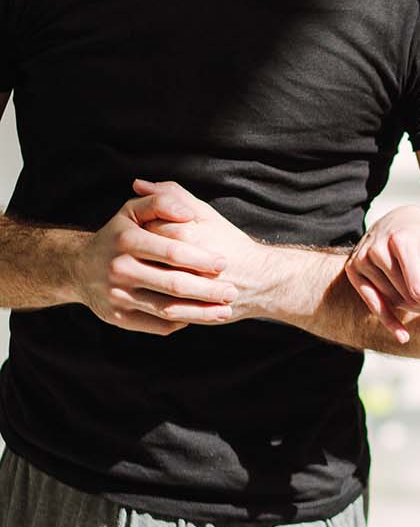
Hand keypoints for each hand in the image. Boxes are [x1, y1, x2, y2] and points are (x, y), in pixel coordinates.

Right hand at [74, 185, 236, 335]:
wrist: (79, 268)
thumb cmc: (118, 235)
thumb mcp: (132, 210)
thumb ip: (161, 201)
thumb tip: (186, 212)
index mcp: (126, 240)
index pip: (172, 251)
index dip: (202, 258)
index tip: (224, 263)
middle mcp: (119, 269)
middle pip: (174, 284)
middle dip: (208, 290)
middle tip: (233, 291)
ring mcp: (117, 296)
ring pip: (168, 309)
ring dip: (201, 312)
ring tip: (225, 310)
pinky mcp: (117, 318)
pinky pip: (156, 325)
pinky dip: (180, 322)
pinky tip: (198, 317)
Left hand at [132, 178, 272, 320]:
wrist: (263, 280)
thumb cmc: (232, 244)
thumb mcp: (205, 214)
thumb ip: (172, 196)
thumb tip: (138, 183)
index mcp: (188, 234)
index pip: (145, 228)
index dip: (140, 230)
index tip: (144, 234)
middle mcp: (186, 262)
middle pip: (145, 258)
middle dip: (141, 257)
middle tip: (145, 256)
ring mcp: (189, 289)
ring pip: (152, 286)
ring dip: (146, 282)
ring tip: (152, 275)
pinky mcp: (191, 310)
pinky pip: (165, 309)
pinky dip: (157, 304)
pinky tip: (157, 296)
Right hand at [345, 205, 419, 344]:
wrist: (397, 222)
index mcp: (401, 241)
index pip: (418, 287)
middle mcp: (377, 249)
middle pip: (406, 295)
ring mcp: (362, 259)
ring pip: (392, 300)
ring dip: (411, 309)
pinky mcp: (353, 269)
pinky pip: (372, 302)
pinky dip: (388, 320)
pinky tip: (403, 336)